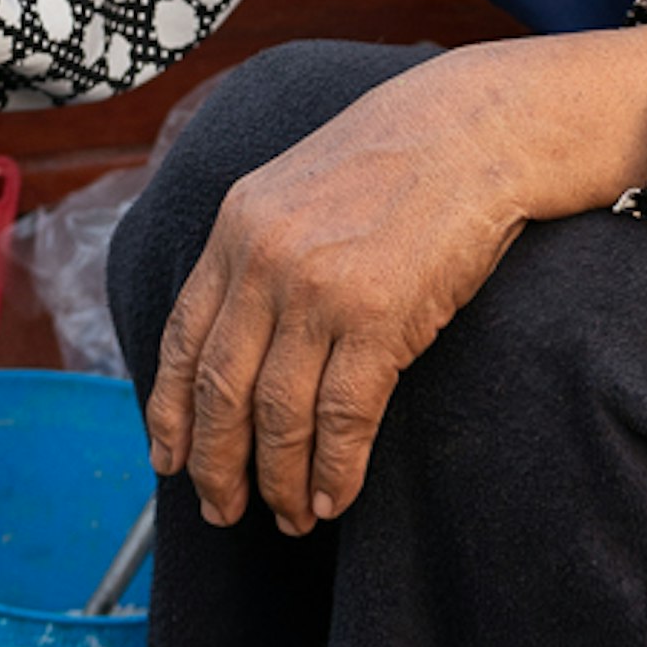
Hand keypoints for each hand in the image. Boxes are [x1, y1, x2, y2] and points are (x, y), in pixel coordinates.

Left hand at [147, 30, 646, 534]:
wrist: (477, 129)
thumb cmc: (399, 160)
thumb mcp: (298, 187)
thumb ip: (258, 251)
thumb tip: (238, 334)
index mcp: (235, 227)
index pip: (181, 339)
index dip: (170, 410)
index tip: (168, 458)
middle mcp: (264, 259)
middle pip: (220, 389)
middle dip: (215, 464)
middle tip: (222, 512)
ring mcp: (319, 288)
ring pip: (278, 413)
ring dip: (279, 479)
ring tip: (289, 516)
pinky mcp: (380, 315)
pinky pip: (344, 415)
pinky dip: (335, 468)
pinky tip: (334, 497)